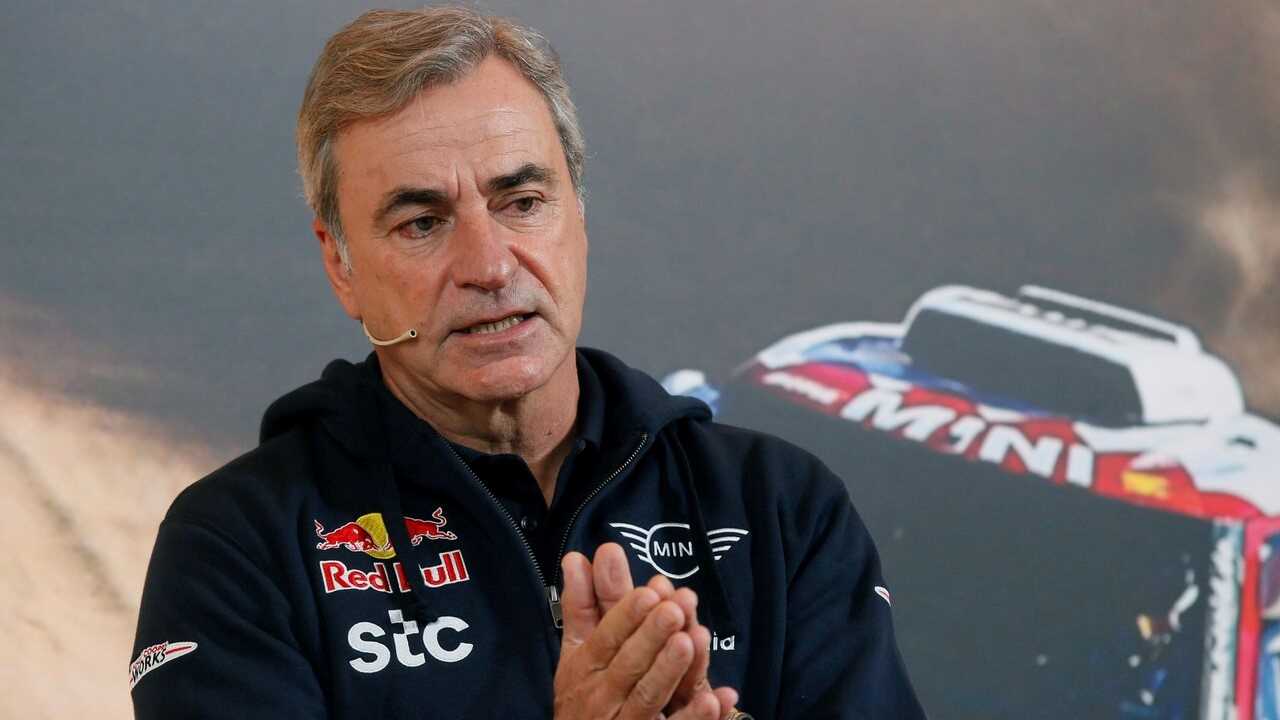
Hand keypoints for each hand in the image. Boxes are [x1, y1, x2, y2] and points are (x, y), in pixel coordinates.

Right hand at [555, 544, 737, 719]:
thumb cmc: (582, 695)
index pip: (607, 637)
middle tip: (674, 610)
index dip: (627, 615)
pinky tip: (716, 699)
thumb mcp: (576, 650)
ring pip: (648, 695)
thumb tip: (576, 558)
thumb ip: (580, 605)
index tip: (649, 592)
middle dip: (651, 636)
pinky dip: (693, 717)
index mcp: (587, 665)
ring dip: (669, 669)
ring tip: (690, 641)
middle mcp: (603, 693)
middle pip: (629, 663)